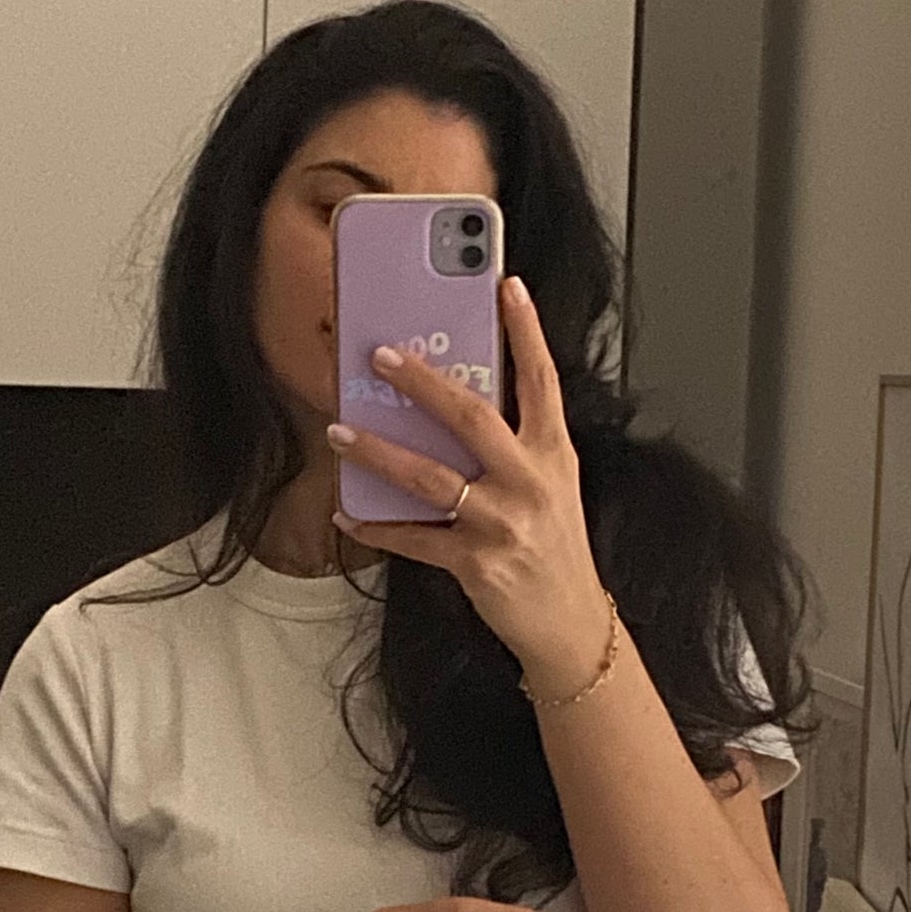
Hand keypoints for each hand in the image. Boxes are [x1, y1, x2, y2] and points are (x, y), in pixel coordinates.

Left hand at [327, 274, 613, 699]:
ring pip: (430, 478)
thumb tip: (451, 402)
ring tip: (340, 429)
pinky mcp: (476, 564)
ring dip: (379, 452)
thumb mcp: (550, 485)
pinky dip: (376, 526)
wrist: (570, 625)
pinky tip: (347, 511)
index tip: (506, 286)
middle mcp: (531, 482)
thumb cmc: (553, 548)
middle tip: (378, 354)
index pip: (542, 380)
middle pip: (472, 418)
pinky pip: (414, 539)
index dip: (525, 331)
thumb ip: (513, 444)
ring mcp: (503, 524)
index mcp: (553, 454)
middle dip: (422, 382)